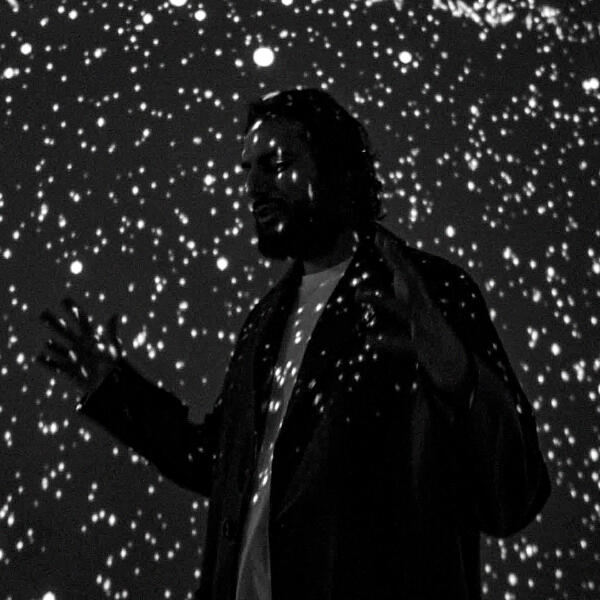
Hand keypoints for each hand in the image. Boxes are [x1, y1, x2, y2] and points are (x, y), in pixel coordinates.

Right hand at [36, 296, 124, 395]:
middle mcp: (80, 346)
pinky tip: (38, 357)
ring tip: (48, 342)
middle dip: (53, 321)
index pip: (80, 320)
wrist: (111, 386)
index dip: (73, 310)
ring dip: (52, 344)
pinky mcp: (69, 371)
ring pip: (57, 347)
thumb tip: (115, 313)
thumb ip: (111, 331)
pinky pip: (55, 366)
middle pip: (64, 331)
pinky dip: (47, 362)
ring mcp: (73, 358)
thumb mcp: (113, 348)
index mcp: (92, 338)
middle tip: (42, 312)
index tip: (64, 299)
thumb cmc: (114, 366)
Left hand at [357, 228, 471, 395]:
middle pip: (413, 281)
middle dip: (398, 261)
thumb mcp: (420, 316)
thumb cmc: (435, 341)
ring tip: (359, 293)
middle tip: (383, 243)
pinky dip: (388, 341)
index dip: (396, 255)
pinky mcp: (425, 350)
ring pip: (405, 310)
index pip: (410, 274)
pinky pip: (405, 344)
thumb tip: (395, 276)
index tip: (381, 236)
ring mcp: (427, 329)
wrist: (462, 371)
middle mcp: (428, 311)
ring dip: (382, 300)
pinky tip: (370, 339)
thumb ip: (406, 296)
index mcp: (424, 303)